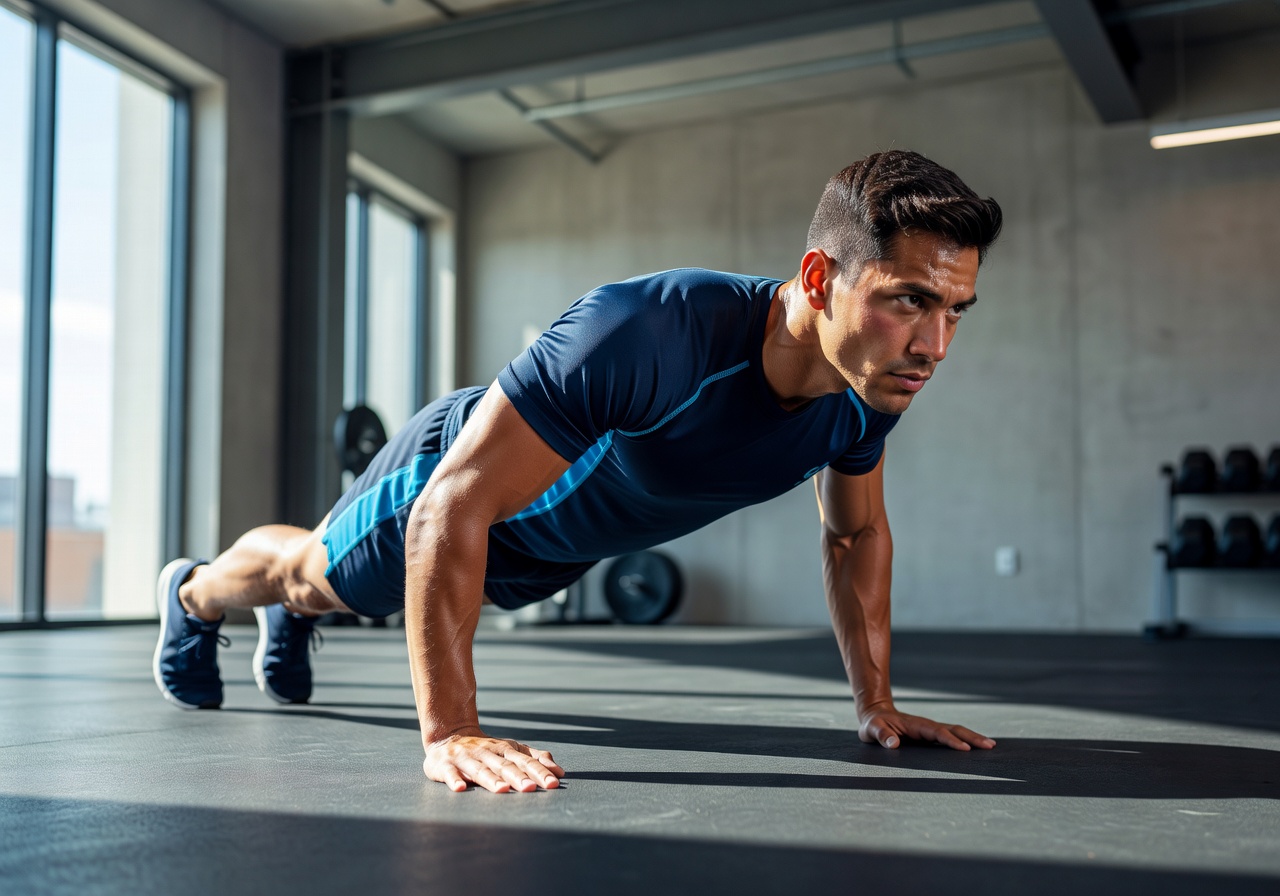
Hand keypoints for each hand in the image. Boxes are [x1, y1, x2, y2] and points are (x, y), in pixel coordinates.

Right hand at [424, 731, 564, 792]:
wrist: (448, 736)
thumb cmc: (486, 749)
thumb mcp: (510, 749)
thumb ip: (534, 758)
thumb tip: (560, 772)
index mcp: (504, 749)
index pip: (525, 761)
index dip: (539, 772)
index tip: (553, 783)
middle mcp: (486, 752)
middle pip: (504, 766)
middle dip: (518, 777)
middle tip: (531, 788)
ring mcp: (465, 758)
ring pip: (480, 770)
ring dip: (491, 780)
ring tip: (502, 789)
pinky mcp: (445, 766)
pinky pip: (449, 773)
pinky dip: (455, 780)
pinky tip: (460, 788)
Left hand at [859, 706, 995, 750]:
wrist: (876, 714)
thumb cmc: (873, 725)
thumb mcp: (871, 730)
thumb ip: (881, 736)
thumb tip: (894, 744)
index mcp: (916, 725)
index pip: (936, 733)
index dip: (950, 740)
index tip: (965, 749)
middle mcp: (927, 726)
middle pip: (953, 729)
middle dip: (971, 737)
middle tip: (990, 746)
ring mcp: (931, 730)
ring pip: (956, 731)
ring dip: (973, 738)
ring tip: (991, 746)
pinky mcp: (931, 735)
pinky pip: (952, 737)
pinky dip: (966, 740)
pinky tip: (978, 748)